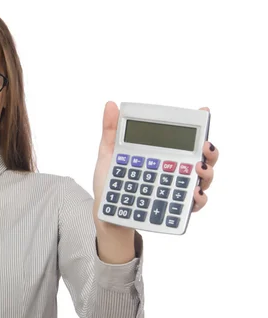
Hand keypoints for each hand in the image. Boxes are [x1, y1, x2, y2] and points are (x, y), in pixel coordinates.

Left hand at [92, 102, 217, 227]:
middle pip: (203, 159)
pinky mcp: (174, 209)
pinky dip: (198, 199)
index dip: (198, 127)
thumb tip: (111, 104)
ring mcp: (176, 190)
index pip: (184, 140)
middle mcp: (174, 171)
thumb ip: (111, 131)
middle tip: (205, 146)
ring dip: (207, 173)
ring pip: (204, 180)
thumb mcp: (108, 154)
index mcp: (162, 156)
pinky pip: (194, 205)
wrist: (106, 212)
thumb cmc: (110, 183)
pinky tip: (193, 193)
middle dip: (211, 151)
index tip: (204, 113)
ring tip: (198, 168)